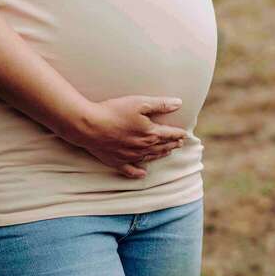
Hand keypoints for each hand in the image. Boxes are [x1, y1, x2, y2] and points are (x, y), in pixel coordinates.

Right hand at [68, 96, 185, 177]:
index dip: (178, 134)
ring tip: (166, 152)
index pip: (169, 134)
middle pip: (161, 147)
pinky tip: (142, 173)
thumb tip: (179, 103)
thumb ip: (160, 104)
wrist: (90, 125)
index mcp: (150, 133)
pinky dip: (138, 172)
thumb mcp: (139, 102)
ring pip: (150, 157)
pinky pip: (131, 170)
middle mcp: (143, 147)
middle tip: (178, 143)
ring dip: (160, 154)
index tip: (184, 134)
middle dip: (171, 144)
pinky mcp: (117, 161)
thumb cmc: (114, 111)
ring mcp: (130, 156)